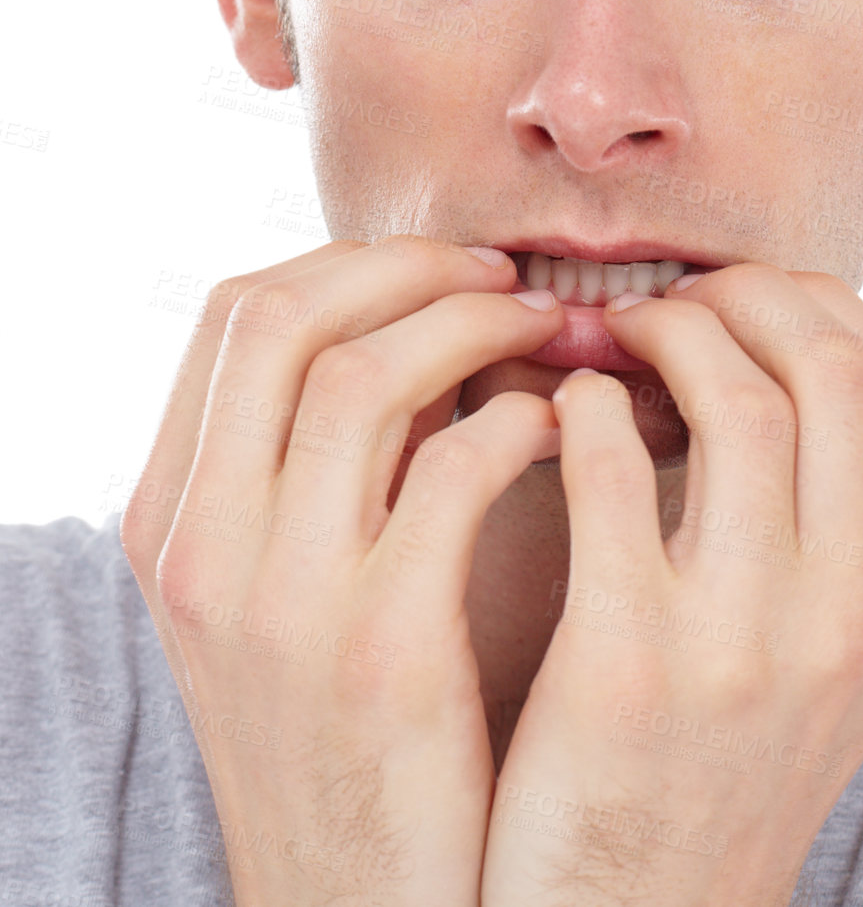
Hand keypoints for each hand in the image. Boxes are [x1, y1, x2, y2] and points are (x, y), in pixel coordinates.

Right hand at [120, 234, 565, 906]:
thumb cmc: (343, 728)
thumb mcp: (284, 589)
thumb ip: (323, 459)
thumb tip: (426, 318)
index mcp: (173, 514)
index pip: (238, 313)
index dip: (351, 261)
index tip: (440, 268)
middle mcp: (203, 546)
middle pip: (288, 317)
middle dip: (411, 268)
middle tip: (504, 278)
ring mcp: (283, 602)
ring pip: (366, 375)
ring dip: (475, 327)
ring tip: (549, 334)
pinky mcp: (382, 654)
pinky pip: (456, 472)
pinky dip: (519, 422)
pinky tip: (560, 430)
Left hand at [481, 265, 862, 906]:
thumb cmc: (714, 762)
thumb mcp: (821, 655)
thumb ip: (828, 519)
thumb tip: (775, 349)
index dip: (816, 305)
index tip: (741, 300)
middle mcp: (853, 619)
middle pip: (838, 367)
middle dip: (746, 298)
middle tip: (670, 304)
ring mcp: (749, 647)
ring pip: (738, 400)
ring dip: (660, 336)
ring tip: (606, 343)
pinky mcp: (630, 668)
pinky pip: (609, 467)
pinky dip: (578, 405)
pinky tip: (554, 414)